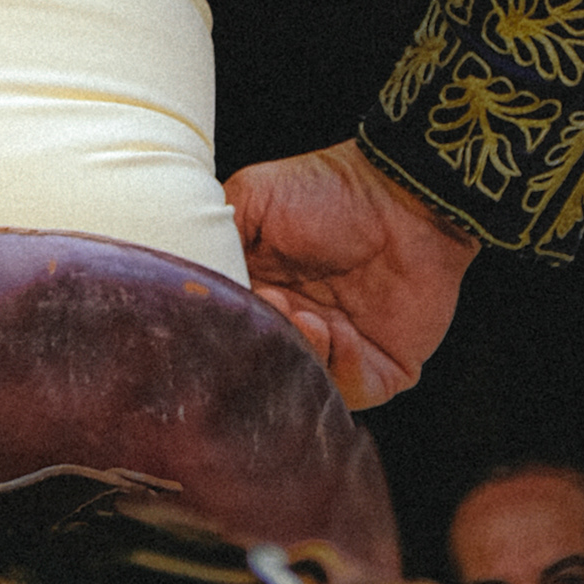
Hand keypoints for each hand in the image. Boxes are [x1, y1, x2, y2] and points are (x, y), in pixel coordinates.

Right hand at [224, 138, 475, 409]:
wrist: (405, 193)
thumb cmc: (329, 191)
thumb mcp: (251, 197)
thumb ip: (209, 234)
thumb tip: (178, 275)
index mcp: (261, 295)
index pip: (232, 332)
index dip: (228, 328)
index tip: (229, 309)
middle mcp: (297, 328)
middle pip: (266, 364)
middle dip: (266, 346)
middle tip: (272, 311)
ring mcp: (340, 351)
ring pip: (306, 383)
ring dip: (304, 356)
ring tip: (308, 318)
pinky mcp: (383, 367)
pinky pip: (356, 392)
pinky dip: (344, 369)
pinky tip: (342, 332)